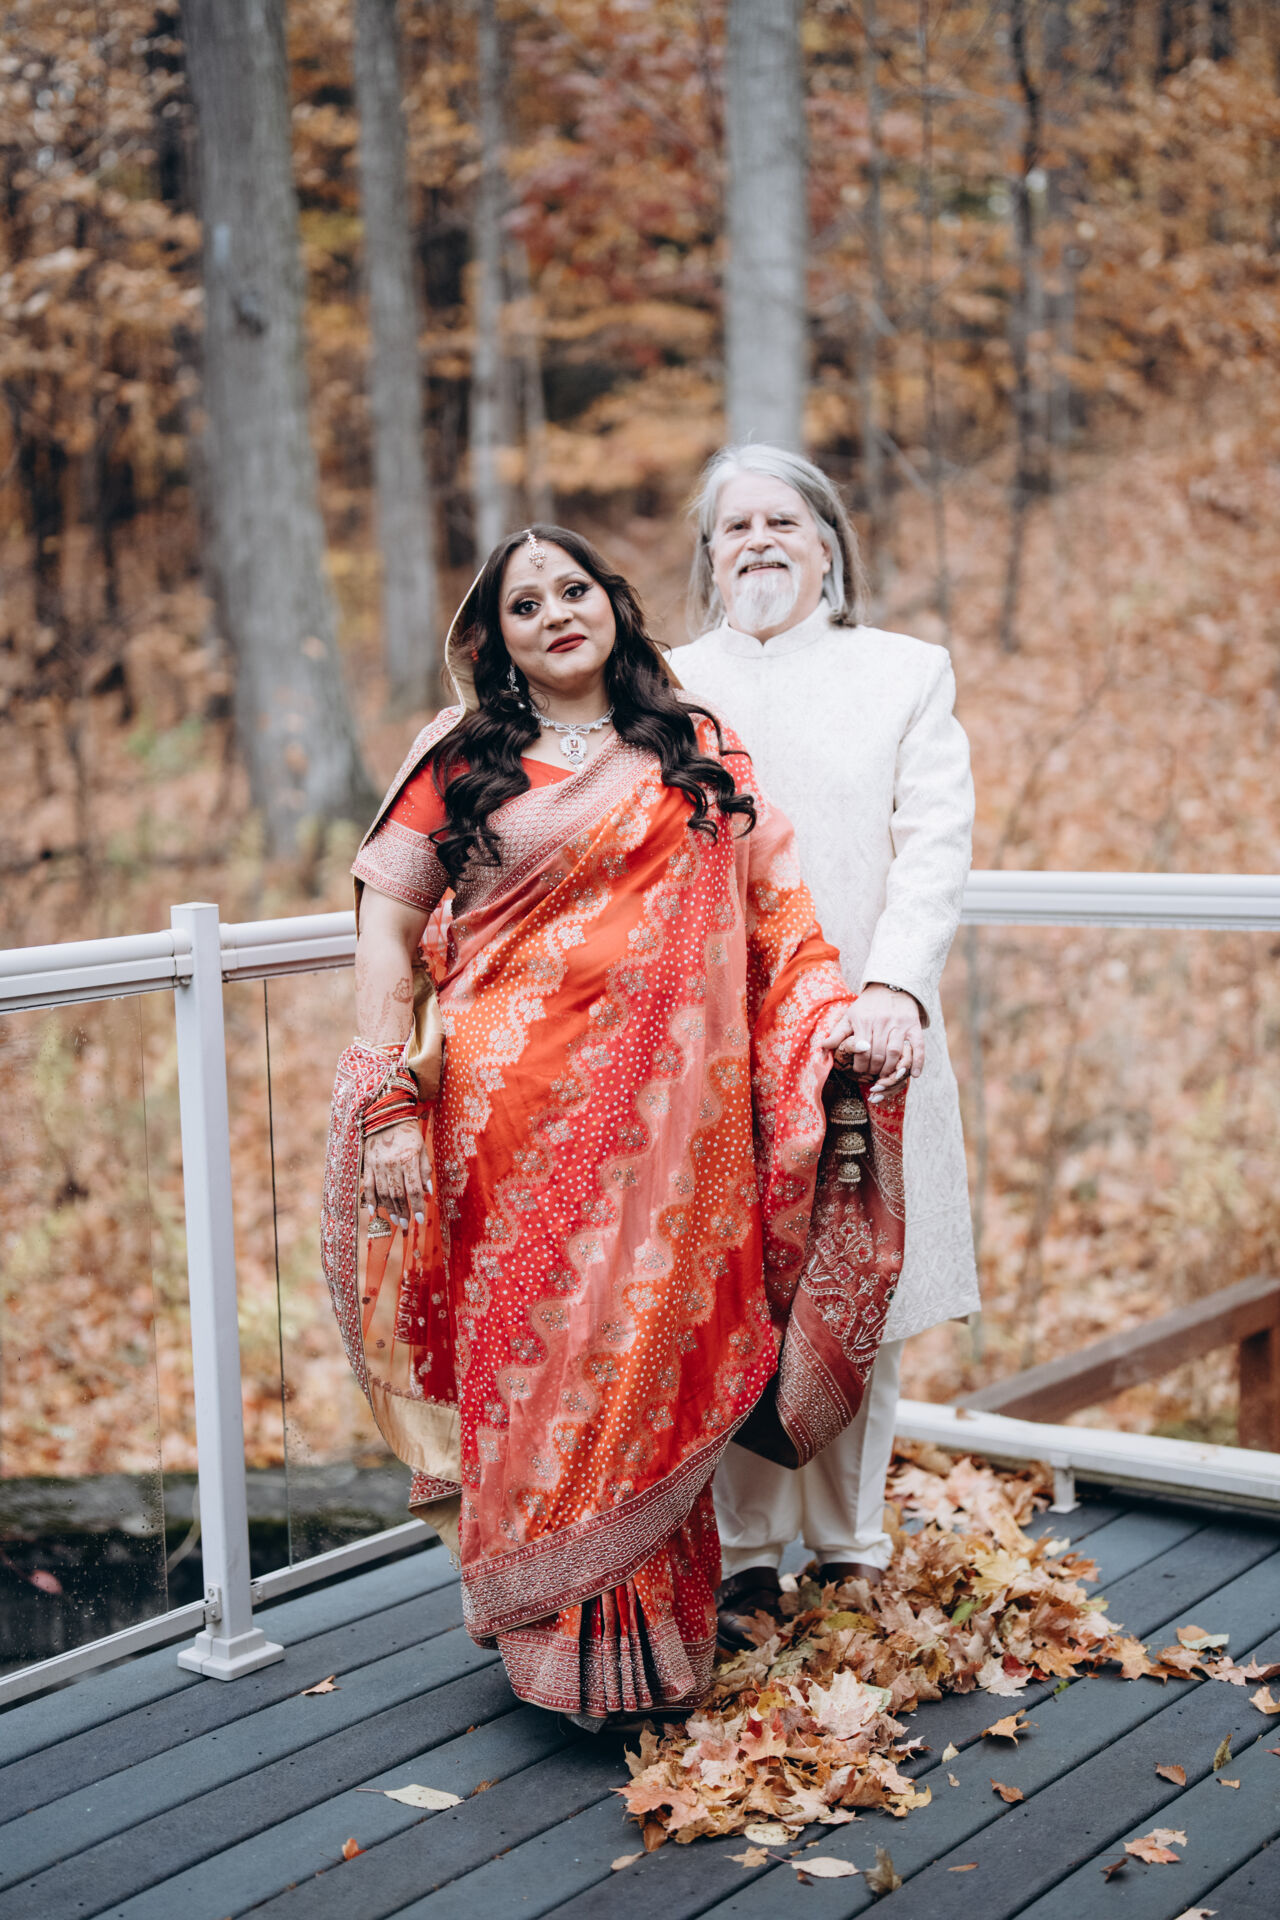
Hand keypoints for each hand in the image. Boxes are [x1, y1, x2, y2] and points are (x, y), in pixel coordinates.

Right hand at [362, 1120, 433, 1230]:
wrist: (386, 1116)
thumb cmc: (409, 1133)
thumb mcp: (422, 1148)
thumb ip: (425, 1170)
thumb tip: (427, 1192)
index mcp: (408, 1159)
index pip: (413, 1188)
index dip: (416, 1206)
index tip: (420, 1220)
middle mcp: (392, 1164)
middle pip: (397, 1194)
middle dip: (402, 1212)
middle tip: (406, 1225)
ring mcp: (378, 1165)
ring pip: (383, 1193)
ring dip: (389, 1209)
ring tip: (395, 1220)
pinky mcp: (368, 1164)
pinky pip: (369, 1186)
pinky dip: (371, 1200)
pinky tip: (374, 1211)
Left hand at [822, 984, 923, 1100]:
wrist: (890, 986)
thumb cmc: (867, 1006)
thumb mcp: (850, 1016)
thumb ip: (837, 1033)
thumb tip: (822, 1047)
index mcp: (864, 1021)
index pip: (861, 1051)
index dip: (860, 1066)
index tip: (859, 1071)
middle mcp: (883, 1022)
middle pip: (878, 1055)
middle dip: (874, 1070)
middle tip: (872, 1075)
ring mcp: (900, 1024)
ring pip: (895, 1053)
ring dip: (890, 1069)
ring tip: (885, 1075)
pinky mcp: (914, 1026)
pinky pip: (918, 1046)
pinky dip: (918, 1061)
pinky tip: (915, 1074)